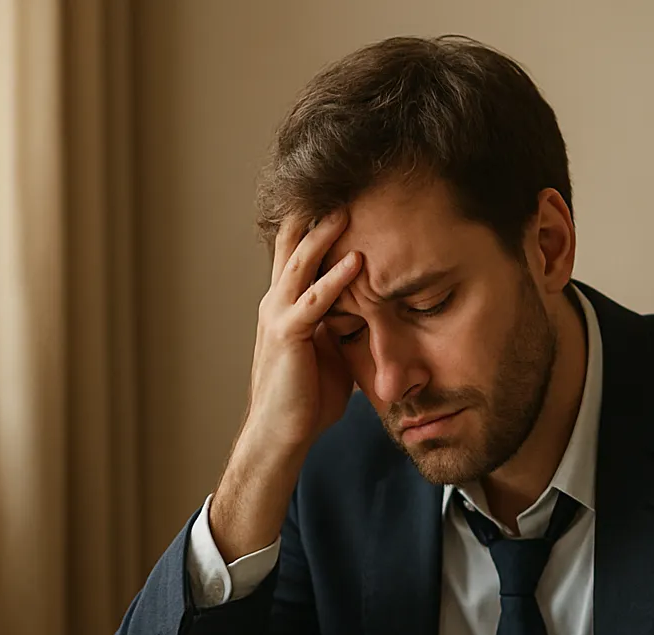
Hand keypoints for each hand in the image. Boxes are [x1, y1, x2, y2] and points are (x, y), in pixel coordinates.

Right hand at [209, 209, 362, 559]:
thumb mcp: (333, 351)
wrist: (281, 434)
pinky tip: (356, 262)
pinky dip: (334, 280)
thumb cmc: (308, 398)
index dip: (316, 222)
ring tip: (348, 208)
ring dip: (325, 235)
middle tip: (343, 181)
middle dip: (316, 214)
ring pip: (300, 264)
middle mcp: (277, 301)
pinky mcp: (288, 336)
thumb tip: (376, 312)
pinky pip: (313, 301)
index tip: (342, 193)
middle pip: (294, 245)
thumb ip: (347, 325)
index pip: (300, 251)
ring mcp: (279, 316)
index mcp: (287, 303)